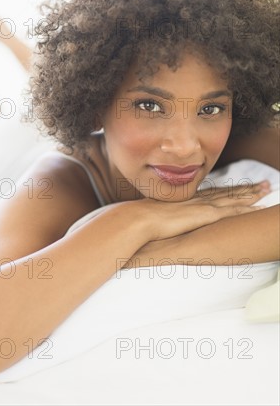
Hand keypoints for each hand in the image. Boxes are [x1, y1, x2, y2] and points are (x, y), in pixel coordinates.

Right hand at [136, 180, 270, 240]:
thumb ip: (164, 218)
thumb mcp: (157, 217)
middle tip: (263, 184)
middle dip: (247, 188)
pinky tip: (259, 206)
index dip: (230, 190)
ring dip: (252, 194)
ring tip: (268, 189)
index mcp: (188, 200)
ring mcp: (204, 206)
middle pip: (229, 192)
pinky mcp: (207, 214)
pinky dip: (247, 208)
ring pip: (235, 198)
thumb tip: (160, 224)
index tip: (241, 187)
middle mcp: (199, 199)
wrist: (140, 218)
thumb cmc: (143, 220)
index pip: (215, 193)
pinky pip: (233, 211)